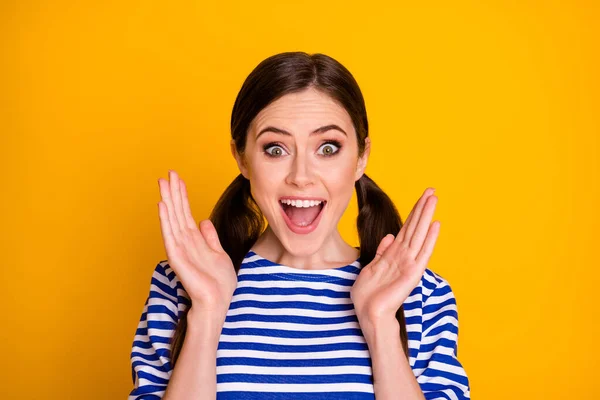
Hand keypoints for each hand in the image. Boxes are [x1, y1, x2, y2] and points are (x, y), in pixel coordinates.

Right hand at [157, 170, 236, 314]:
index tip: (178, 177)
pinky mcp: (178, 259)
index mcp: (194, 240)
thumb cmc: (218, 284)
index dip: (182, 195)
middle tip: (167, 173)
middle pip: (177, 212)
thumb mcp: (219, 254)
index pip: (185, 212)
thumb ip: (210, 238)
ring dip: (167, 200)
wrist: (218, 304)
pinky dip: (165, 220)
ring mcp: (180, 250)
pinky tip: (162, 206)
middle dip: (173, 192)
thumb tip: (204, 221)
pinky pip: (170, 236)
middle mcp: (185, 242)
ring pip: (172, 219)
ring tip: (162, 183)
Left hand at [351, 187, 439, 329]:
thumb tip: (389, 237)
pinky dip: (430, 238)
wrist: (369, 314)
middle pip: (415, 226)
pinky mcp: (412, 273)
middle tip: (432, 190)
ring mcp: (409, 263)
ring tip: (434, 198)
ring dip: (427, 216)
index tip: (421, 196)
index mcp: (393, 254)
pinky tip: (436, 224)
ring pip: (420, 234)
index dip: (413, 212)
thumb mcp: (370, 268)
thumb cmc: (368, 295)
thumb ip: (381, 253)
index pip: (406, 228)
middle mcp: (404, 256)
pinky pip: (423, 252)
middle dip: (423, 208)